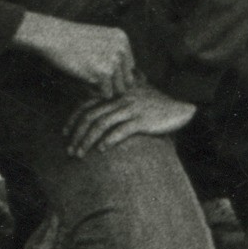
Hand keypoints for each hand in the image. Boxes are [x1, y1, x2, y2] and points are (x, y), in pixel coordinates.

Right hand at [16, 12, 140, 96]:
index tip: (95, 65)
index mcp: (121, 39)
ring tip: (86, 75)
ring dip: (103, 88)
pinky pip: (106, 94)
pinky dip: (94, 92)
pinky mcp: (104, 72)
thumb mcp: (97, 40)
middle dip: (111, 83)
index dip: (113, 72)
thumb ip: (114, 55)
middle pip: (127, 81)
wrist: (51, 36)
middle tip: (91, 74)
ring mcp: (114, 60)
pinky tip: (83, 78)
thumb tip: (131, 83)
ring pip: (119, 89)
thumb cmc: (70, 41)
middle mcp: (122, 49)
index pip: (129, 68)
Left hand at [64, 82, 198, 158]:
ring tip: (80, 154)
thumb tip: (99, 97)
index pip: (86, 104)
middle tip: (70, 150)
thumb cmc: (158, 104)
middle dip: (76, 134)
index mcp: (115, 94)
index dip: (73, 119)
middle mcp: (120, 99)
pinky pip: (121, 131)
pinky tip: (102, 150)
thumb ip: (118, 95)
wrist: (182, 109)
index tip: (65, 133)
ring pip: (101, 124)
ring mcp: (131, 109)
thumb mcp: (136, 94)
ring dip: (87, 140)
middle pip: (90, 116)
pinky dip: (109, 140)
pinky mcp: (142, 120)